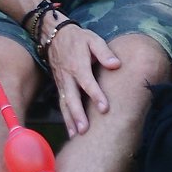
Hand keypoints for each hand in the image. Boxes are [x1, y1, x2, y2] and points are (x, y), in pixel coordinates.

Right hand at [42, 22, 120, 136]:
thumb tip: (116, 64)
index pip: (86, 82)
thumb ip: (104, 52)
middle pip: (72, 97)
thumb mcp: (92, 39)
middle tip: (85, 130)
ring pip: (64, 103)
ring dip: (70, 120)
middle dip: (78, 114)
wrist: (54, 36)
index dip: (95, 95)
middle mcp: (68, 76)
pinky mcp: (60, 87)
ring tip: (76, 136)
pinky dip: (65, 118)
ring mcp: (62, 82)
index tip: (104, 108)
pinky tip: (71, 131)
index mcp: (77, 64)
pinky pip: (62, 104)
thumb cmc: (78, 39)